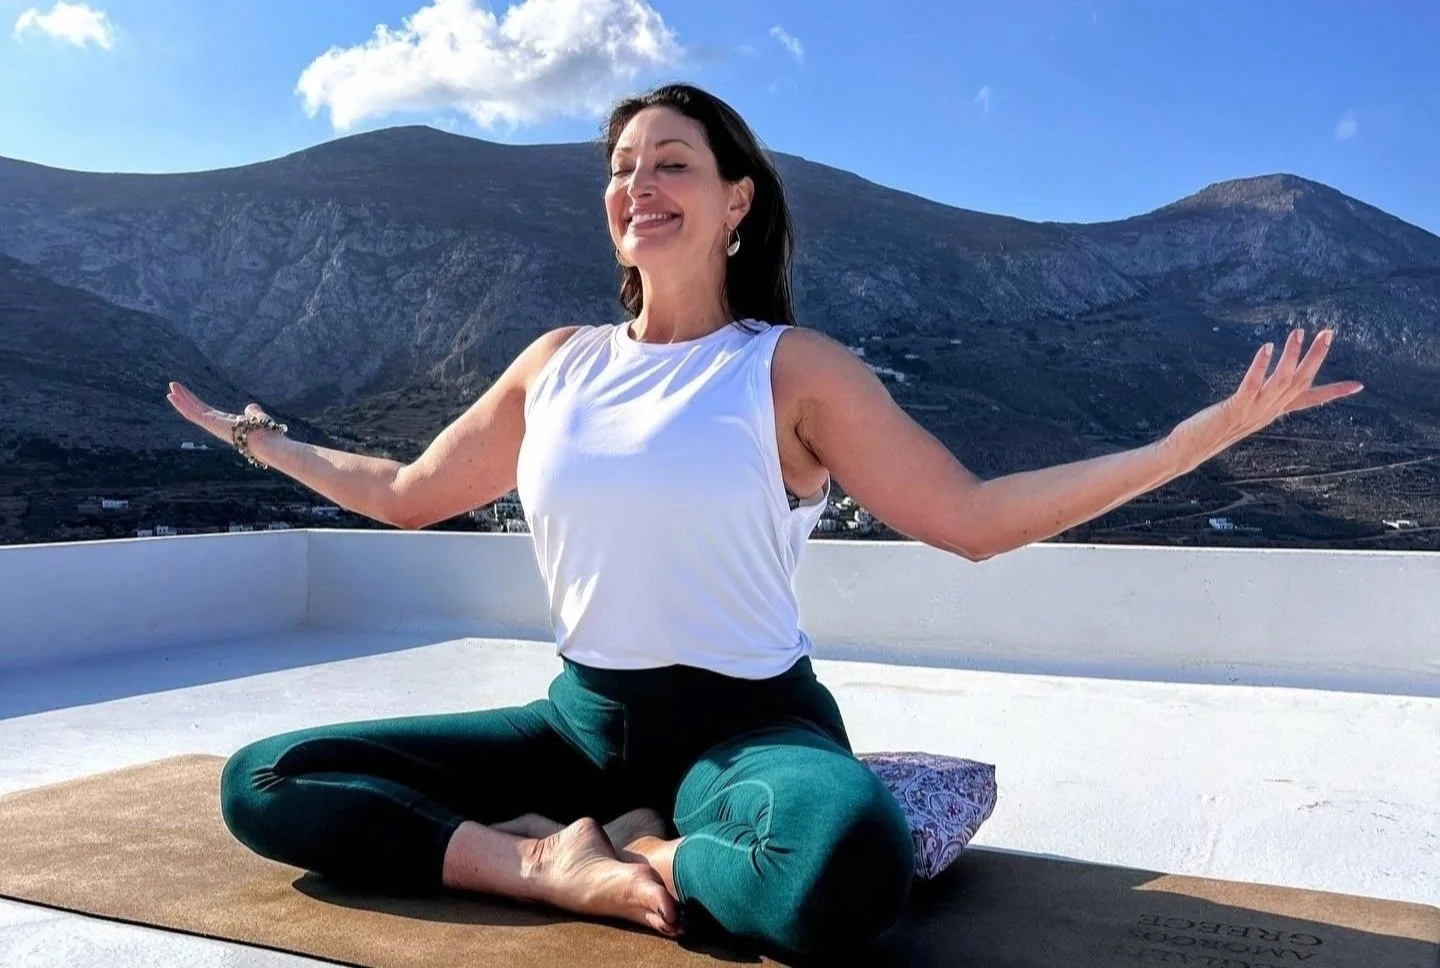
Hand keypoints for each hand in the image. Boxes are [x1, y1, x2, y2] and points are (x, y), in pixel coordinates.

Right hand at [166, 382, 275, 448]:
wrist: (265, 441)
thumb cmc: (264, 432)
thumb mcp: (257, 418)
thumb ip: (253, 412)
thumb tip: (251, 408)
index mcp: (226, 423)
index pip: (206, 411)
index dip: (195, 402)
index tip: (186, 394)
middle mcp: (216, 424)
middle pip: (196, 408)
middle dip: (185, 397)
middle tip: (173, 386)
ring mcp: (212, 425)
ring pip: (192, 410)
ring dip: (181, 398)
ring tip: (171, 387)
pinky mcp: (210, 423)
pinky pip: (192, 413)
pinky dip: (182, 404)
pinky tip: (172, 396)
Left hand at [1166, 328, 1364, 470]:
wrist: (1189, 450)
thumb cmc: (1212, 429)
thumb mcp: (1244, 412)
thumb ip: (1257, 400)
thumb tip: (1267, 388)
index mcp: (1272, 411)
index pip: (1309, 400)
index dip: (1333, 392)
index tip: (1359, 384)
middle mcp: (1268, 411)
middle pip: (1300, 382)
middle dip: (1316, 357)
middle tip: (1329, 332)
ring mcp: (1253, 410)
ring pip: (1281, 382)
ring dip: (1291, 356)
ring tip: (1298, 332)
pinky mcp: (1235, 408)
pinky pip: (1251, 385)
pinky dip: (1260, 366)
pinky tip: (1266, 348)